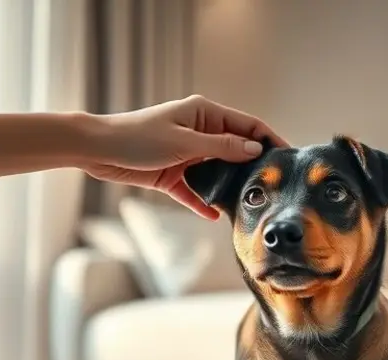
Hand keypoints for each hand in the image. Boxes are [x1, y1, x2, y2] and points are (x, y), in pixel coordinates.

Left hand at [82, 95, 288, 219]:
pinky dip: (204, 202)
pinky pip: (195, 192)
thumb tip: (255, 150)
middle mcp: (198, 133)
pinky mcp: (172, 176)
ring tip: (248, 205)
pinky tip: (215, 217)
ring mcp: (187, 155)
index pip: (247, 125)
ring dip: (229, 188)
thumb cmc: (138, 137)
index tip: (288, 157)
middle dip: (252, 168)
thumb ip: (222, 147)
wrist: (98, 151)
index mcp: (204, 114)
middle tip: (271, 187)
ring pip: (217, 173)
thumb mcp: (185, 142)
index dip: (269, 139)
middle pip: (235, 150)